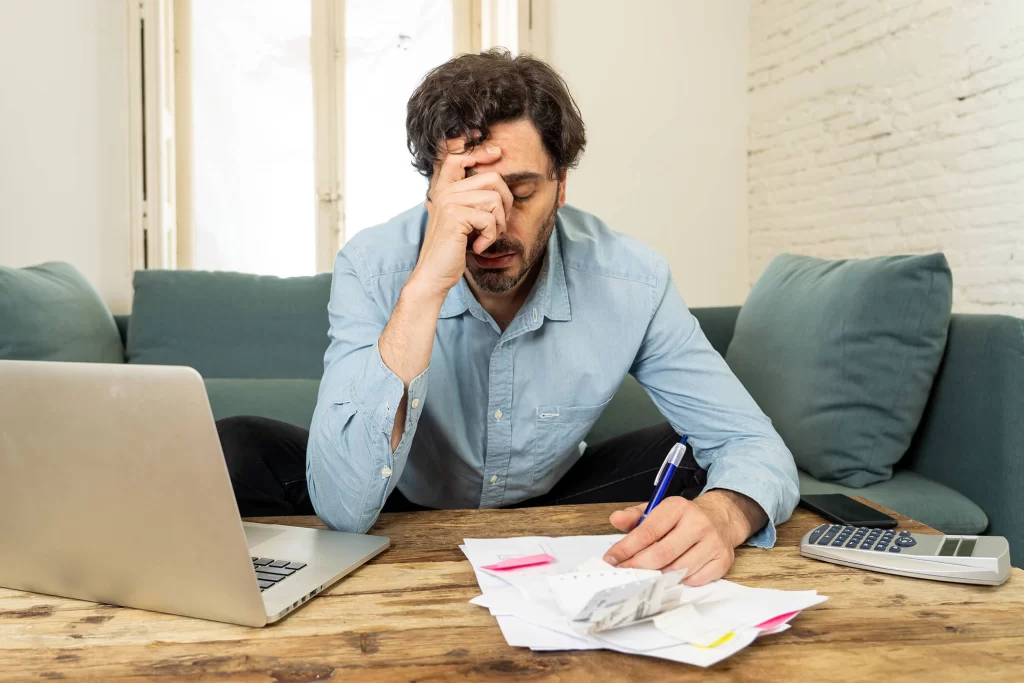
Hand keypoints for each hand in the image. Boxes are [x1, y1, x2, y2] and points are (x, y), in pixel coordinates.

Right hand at [410, 140, 514, 295]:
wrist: (434, 275)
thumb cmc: (451, 251)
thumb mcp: (462, 222)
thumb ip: (470, 201)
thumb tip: (496, 181)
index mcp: (444, 190)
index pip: (458, 157)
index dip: (480, 152)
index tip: (497, 153)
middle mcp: (444, 191)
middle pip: (492, 178)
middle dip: (505, 202)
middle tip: (498, 224)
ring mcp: (448, 202)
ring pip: (495, 199)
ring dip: (498, 224)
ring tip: (486, 237)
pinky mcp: (455, 216)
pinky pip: (489, 219)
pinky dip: (490, 237)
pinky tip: (477, 246)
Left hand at [602, 491, 763, 585]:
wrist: (721, 518)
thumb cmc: (683, 518)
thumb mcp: (658, 510)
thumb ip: (634, 516)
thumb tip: (615, 520)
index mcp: (678, 507)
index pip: (648, 531)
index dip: (627, 548)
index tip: (612, 559)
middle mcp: (698, 523)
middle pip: (662, 554)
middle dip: (639, 567)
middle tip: (625, 573)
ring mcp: (712, 543)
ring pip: (678, 570)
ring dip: (659, 576)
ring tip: (647, 575)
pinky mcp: (722, 560)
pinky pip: (695, 580)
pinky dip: (681, 581)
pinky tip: (673, 575)